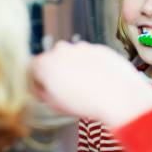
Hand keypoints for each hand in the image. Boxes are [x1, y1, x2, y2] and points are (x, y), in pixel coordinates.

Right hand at [30, 41, 151, 127]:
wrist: (119, 96)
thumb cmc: (86, 103)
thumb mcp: (54, 104)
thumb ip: (41, 90)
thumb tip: (39, 85)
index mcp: (45, 63)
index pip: (32, 69)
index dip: (38, 82)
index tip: (46, 91)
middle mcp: (61, 50)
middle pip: (53, 60)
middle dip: (57, 72)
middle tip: (68, 91)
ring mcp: (81, 47)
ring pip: (72, 57)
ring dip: (75, 68)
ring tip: (87, 88)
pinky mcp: (98, 47)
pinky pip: (90, 56)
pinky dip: (92, 66)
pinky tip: (99, 81)